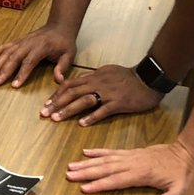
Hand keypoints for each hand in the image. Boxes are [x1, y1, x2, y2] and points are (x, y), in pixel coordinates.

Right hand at [0, 25, 75, 88]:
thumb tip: (58, 80)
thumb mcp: (69, 55)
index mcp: (41, 47)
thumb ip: (62, 67)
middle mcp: (28, 44)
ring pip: (6, 53)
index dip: (21, 73)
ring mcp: (20, 42)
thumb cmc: (64, 42)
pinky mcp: (16, 42)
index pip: (29, 61)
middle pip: (13, 58)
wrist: (59, 26)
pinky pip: (2, 48)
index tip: (14, 85)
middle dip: (3, 71)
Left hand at [43, 64, 161, 125]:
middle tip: (44, 113)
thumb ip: (92, 76)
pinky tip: (82, 123)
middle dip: (56, 103)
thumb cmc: (128, 76)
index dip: (57, 94)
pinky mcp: (118, 103)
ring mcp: (108, 93)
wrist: (148, 79)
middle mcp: (98, 83)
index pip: (70, 84)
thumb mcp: (107, 71)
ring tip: (56, 119)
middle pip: (72, 93)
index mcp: (94, 76)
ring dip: (68, 110)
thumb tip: (78, 80)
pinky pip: (103, 110)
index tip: (47, 104)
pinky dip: (92, 117)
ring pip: (84, 101)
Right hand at [65, 139, 193, 194]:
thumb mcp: (182, 188)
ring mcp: (131, 156)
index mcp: (142, 174)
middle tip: (69, 175)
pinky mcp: (132, 152)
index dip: (100, 184)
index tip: (84, 188)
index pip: (116, 180)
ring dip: (87, 163)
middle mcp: (132, 163)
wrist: (188, 152)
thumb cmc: (184, 172)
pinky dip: (98, 151)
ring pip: (105, 159)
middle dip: (86, 172)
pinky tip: (86, 152)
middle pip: (105, 168)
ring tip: (71, 166)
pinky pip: (111, 151)